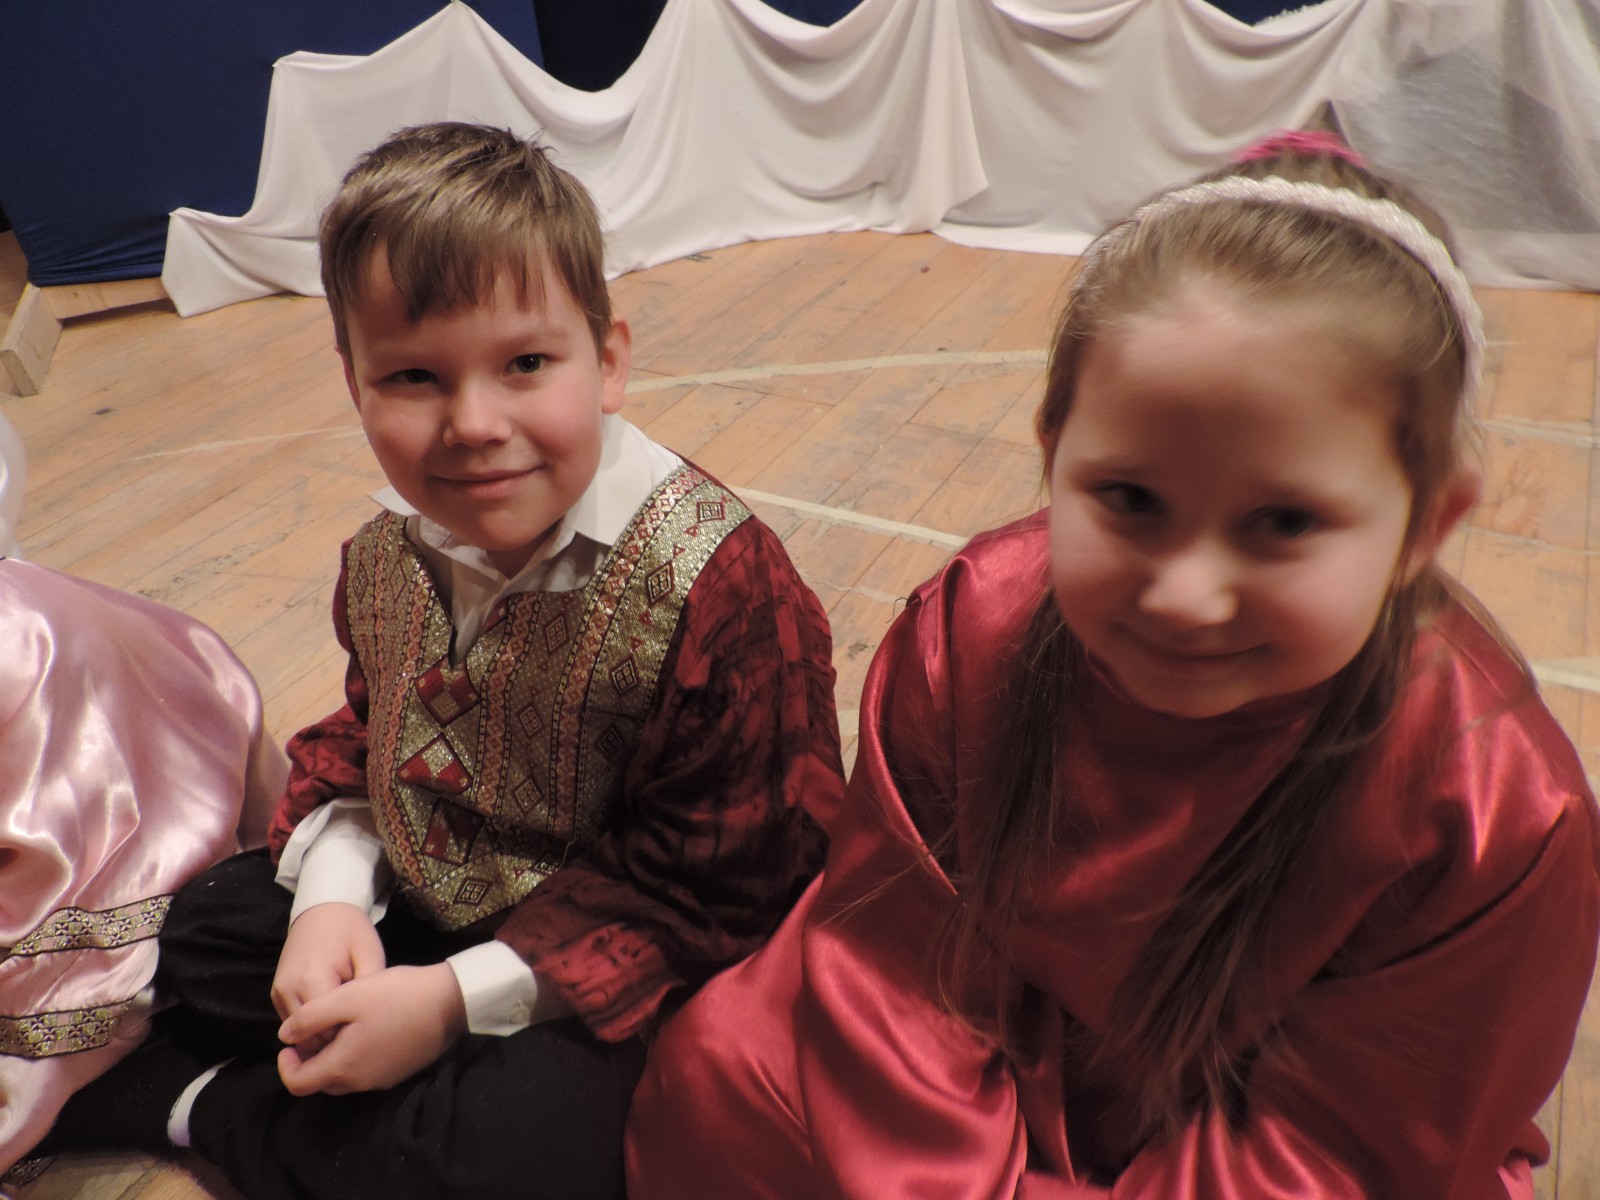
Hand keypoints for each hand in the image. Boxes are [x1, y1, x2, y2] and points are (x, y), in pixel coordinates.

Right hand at [272, 902, 383, 1055]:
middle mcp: (288, 991)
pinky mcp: (275, 994)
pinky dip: (310, 1025)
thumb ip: (367, 992)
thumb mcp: (370, 955)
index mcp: (312, 980)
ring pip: (298, 1034)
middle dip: (334, 1040)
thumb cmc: (351, 931)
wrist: (322, 910)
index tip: (367, 1029)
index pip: (327, 1030)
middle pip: (310, 1037)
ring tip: (346, 1021)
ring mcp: (278, 993)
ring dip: (320, 1034)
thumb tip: (363, 1025)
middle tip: (358, 1029)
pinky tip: (332, 1015)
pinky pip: (292, 1023)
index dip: (349, 1035)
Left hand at [275, 962, 468, 1094]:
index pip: (298, 1084)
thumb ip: (310, 1018)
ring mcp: (381, 1080)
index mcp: (342, 1066)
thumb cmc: (395, 995)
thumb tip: (285, 1036)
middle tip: (312, 1032)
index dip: (286, 1066)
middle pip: (320, 1083)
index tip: (290, 1042)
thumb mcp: (347, 997)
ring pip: (343, 1078)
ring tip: (339, 1027)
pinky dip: (355, 1058)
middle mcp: (360, 1082)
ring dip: (333, 1060)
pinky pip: (365, 1072)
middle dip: (309, 1062)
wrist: (450, 1002)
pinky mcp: (398, 1073)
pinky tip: (366, 1030)